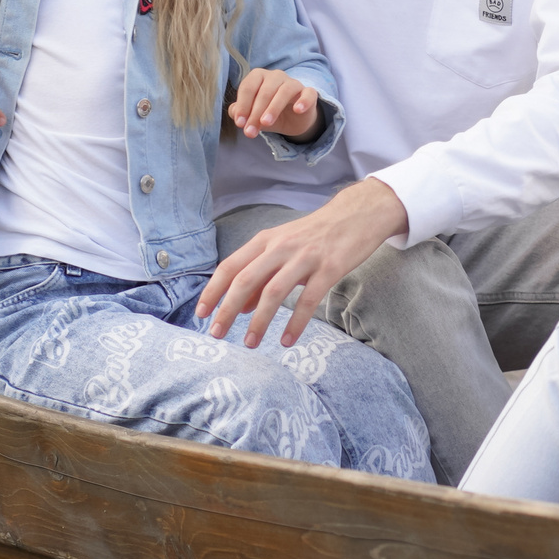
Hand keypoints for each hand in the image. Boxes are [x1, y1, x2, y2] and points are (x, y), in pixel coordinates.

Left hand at [196, 178, 407, 347]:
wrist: (357, 214)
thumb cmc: (315, 235)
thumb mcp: (282, 249)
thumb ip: (260, 276)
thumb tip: (238, 308)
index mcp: (265, 240)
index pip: (230, 266)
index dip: (213, 290)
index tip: (201, 314)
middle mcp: (281, 247)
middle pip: (246, 280)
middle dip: (227, 310)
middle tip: (216, 335)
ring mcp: (305, 257)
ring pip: (274, 292)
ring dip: (258, 321)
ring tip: (250, 344)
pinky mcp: (329, 268)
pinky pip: (308, 300)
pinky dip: (295, 323)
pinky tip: (287, 340)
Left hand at [230, 68, 321, 142]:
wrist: (292, 120)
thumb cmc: (268, 113)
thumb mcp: (252, 115)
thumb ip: (240, 113)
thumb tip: (234, 113)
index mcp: (259, 77)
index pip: (248, 87)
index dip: (242, 105)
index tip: (239, 123)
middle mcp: (276, 76)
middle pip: (264, 91)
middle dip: (255, 112)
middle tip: (250, 131)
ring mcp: (293, 83)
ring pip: (284, 91)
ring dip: (273, 108)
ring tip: (266, 123)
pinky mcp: (309, 93)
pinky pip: (308, 93)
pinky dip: (303, 100)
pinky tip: (297, 110)